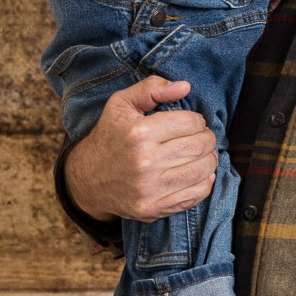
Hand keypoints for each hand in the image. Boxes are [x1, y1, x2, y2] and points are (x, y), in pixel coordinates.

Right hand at [65, 75, 218, 221]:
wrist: (87, 179)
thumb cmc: (110, 137)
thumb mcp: (121, 104)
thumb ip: (152, 88)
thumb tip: (185, 87)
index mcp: (139, 133)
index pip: (191, 123)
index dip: (197, 120)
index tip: (191, 123)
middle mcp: (145, 162)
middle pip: (200, 146)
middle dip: (206, 138)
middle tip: (200, 137)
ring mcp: (150, 189)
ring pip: (202, 170)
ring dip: (208, 159)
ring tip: (200, 154)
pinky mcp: (154, 208)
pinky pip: (196, 195)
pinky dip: (204, 182)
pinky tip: (197, 173)